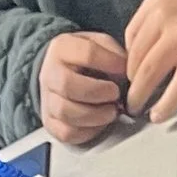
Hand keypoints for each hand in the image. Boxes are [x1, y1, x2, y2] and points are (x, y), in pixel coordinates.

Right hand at [38, 26, 128, 147]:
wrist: (60, 73)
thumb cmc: (84, 60)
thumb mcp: (98, 44)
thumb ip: (113, 53)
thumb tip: (129, 71)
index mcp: (62, 48)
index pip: (87, 53)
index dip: (111, 63)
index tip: (125, 70)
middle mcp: (50, 74)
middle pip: (68, 85)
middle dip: (98, 92)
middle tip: (115, 94)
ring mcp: (47, 100)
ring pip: (66, 112)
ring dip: (95, 115)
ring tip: (111, 111)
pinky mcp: (50, 122)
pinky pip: (66, 132)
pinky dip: (87, 132)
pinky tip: (100, 123)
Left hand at [124, 0, 176, 124]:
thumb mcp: (155, 0)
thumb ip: (138, 29)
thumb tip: (129, 62)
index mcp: (160, 16)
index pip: (136, 57)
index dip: (129, 77)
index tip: (130, 86)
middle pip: (151, 73)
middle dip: (138, 96)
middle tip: (134, 107)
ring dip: (166, 107)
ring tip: (156, 117)